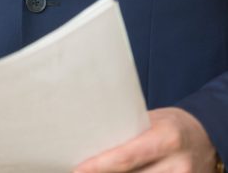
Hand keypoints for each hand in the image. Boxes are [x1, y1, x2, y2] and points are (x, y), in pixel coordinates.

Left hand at [74, 107, 216, 171]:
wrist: (208, 136)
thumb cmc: (173, 124)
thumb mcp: (152, 120)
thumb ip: (130, 134)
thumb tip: (95, 141)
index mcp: (165, 137)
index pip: (127, 156)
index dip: (100, 165)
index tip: (79, 169)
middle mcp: (176, 163)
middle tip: (81, 172)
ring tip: (98, 172)